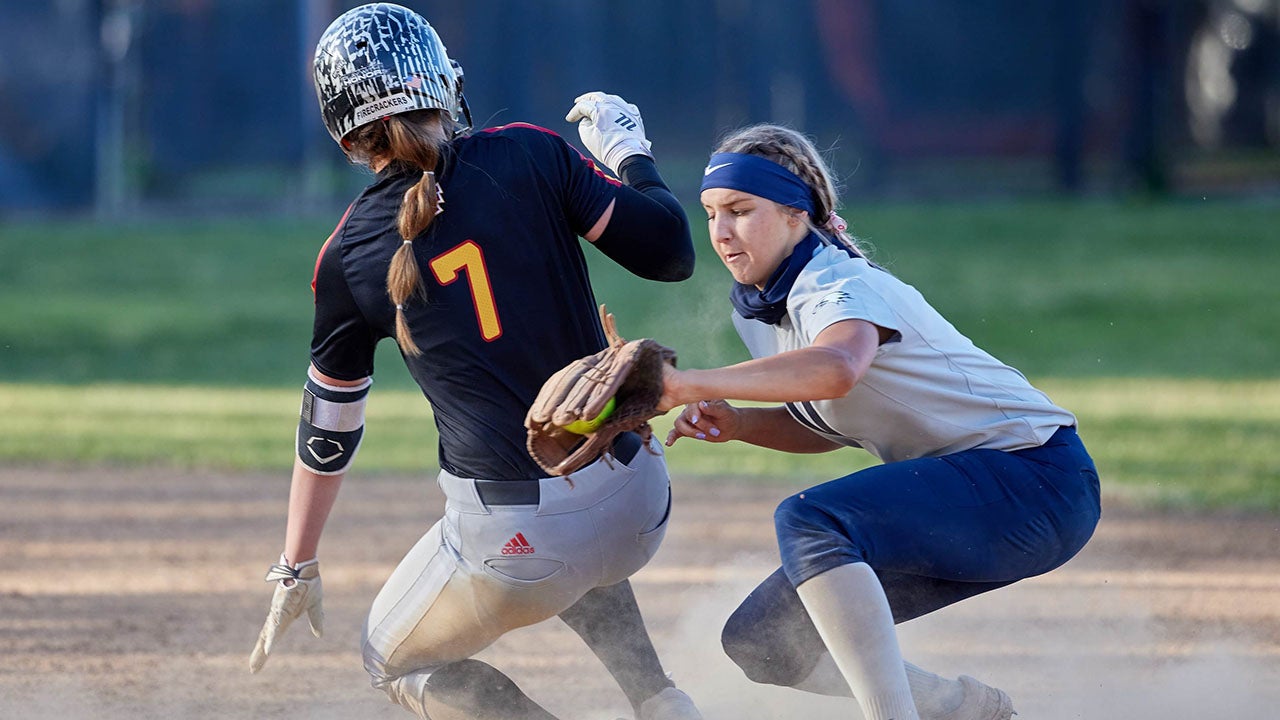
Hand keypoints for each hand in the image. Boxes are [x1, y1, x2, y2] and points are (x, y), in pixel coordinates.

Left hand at [248, 556, 322, 672]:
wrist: (307, 568)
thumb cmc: (309, 583)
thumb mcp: (315, 606)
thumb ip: (315, 620)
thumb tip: (319, 635)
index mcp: (285, 617)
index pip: (273, 636)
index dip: (266, 650)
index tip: (259, 662)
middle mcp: (278, 616)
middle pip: (266, 638)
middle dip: (259, 655)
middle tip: (253, 670)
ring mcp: (278, 612)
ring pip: (268, 634)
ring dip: (262, 650)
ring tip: (255, 665)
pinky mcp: (282, 607)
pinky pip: (276, 625)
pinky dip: (272, 637)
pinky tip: (268, 648)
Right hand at [565, 91, 652, 175]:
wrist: (628, 156)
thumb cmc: (607, 148)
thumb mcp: (587, 136)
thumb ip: (584, 124)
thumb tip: (588, 120)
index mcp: (600, 108)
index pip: (583, 106)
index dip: (574, 112)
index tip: (570, 119)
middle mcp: (613, 105)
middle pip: (597, 97)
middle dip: (586, 99)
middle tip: (579, 102)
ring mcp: (626, 109)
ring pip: (611, 99)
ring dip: (602, 101)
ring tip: (595, 104)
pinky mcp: (635, 117)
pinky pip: (624, 107)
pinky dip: (616, 107)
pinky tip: (614, 110)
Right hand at [665, 399, 741, 446]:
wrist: (731, 426)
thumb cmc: (728, 416)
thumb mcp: (725, 412)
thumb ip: (713, 408)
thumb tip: (701, 404)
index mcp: (700, 399)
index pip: (691, 404)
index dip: (693, 413)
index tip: (697, 420)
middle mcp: (692, 408)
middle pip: (685, 415)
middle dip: (699, 425)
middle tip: (714, 431)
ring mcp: (688, 419)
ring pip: (679, 424)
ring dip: (691, 432)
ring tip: (704, 436)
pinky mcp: (687, 429)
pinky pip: (676, 432)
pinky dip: (672, 437)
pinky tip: (669, 443)